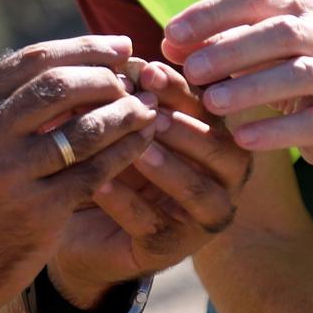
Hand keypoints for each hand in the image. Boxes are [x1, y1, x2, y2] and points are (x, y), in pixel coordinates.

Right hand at [0, 37, 159, 306]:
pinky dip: (126, 151)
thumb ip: (7, 106)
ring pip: (83, 129)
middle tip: (135, 76)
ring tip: (148, 106)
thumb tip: (75, 61)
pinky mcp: (37, 212)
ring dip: (125, 112)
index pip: (30, 61)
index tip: (120, 46)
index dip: (83, 48)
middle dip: (105, 75)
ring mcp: (8, 176)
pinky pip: (95, 171)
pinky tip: (144, 142)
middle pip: (58, 86)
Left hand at [51, 60, 253, 294]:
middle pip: (222, 151)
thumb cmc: (118, 163)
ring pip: (199, 192)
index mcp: (218, 139)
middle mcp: (223, 178)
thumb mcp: (127, 127)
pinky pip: (155, 225)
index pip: (209, 110)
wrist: (89, 226)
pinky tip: (102, 184)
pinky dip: (128, 203)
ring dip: (168, 168)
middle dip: (187, 130)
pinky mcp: (174, 249)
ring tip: (138, 150)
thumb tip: (126, 62)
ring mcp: (203, 218)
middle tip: (153, 114)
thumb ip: (133, 100)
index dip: (180, 89)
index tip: (147, 70)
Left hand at [160, 0, 312, 165]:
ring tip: (212, 103)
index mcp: (295, 7)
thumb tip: (169, 45)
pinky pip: (312, 122)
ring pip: (299, 74)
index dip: (211, 13)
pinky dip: (276, 131)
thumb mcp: (251, 47)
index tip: (172, 34)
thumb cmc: (285, 66)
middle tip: (192, 71)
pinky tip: (242, 139)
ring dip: (252, 88)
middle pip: (280, 33)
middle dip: (232, 51)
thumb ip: (212, 43)